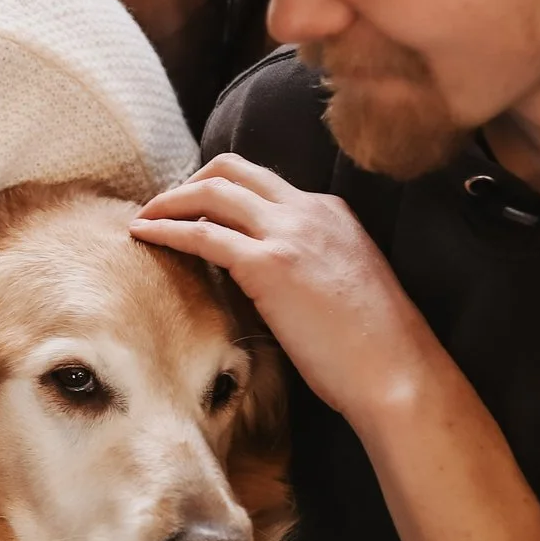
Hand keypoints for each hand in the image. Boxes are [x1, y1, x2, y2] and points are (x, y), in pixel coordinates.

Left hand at [131, 154, 432, 430]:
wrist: (397, 371)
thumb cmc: (374, 347)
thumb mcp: (342, 284)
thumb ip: (306, 265)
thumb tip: (265, 280)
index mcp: (331, 211)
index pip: (263, 183)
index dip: (221, 190)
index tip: (193, 208)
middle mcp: (309, 209)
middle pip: (232, 169)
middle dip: (189, 182)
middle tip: (160, 207)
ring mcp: (290, 233)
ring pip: (212, 191)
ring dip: (169, 201)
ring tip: (142, 219)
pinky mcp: (269, 265)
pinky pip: (202, 234)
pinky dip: (167, 230)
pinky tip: (144, 237)